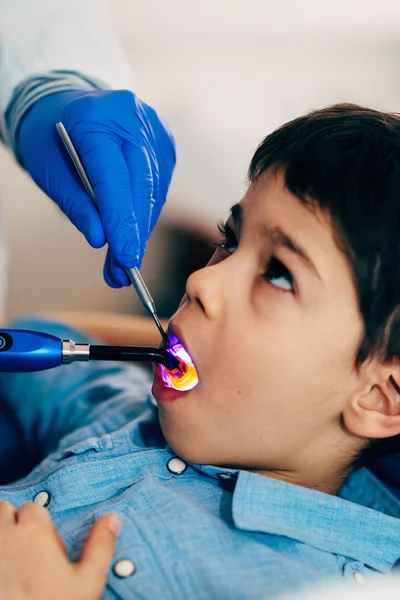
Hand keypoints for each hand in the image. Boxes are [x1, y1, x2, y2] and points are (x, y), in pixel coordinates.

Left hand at [0, 501, 119, 599]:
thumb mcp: (87, 582)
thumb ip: (100, 546)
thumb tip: (112, 519)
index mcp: (34, 532)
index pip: (33, 507)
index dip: (41, 525)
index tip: (47, 547)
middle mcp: (5, 536)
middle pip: (5, 511)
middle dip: (15, 524)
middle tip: (27, 551)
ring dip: (2, 536)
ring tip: (13, 562)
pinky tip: (5, 576)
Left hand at [17, 89, 175, 285]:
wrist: (66, 105)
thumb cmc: (51, 139)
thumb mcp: (49, 173)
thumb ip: (77, 206)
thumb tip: (102, 240)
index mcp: (95, 117)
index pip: (114, 178)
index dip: (122, 221)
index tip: (126, 258)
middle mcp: (131, 118)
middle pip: (142, 185)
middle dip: (135, 232)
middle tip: (124, 269)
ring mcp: (153, 128)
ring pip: (154, 191)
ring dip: (141, 228)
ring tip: (123, 259)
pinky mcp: (164, 142)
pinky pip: (159, 186)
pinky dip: (147, 212)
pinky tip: (132, 229)